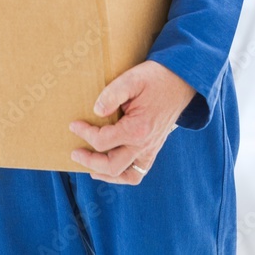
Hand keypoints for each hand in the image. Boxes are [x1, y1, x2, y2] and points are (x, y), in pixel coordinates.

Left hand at [69, 60, 194, 184]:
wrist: (180, 82)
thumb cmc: (154, 79)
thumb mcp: (131, 79)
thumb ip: (112, 94)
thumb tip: (96, 111)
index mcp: (137, 129)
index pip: (103, 141)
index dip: (84, 134)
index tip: (74, 124)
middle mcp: (145, 144)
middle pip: (112, 166)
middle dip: (90, 161)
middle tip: (75, 152)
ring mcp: (151, 149)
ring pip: (128, 176)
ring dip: (106, 174)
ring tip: (90, 167)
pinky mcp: (153, 149)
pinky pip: (139, 172)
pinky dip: (123, 174)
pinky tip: (110, 168)